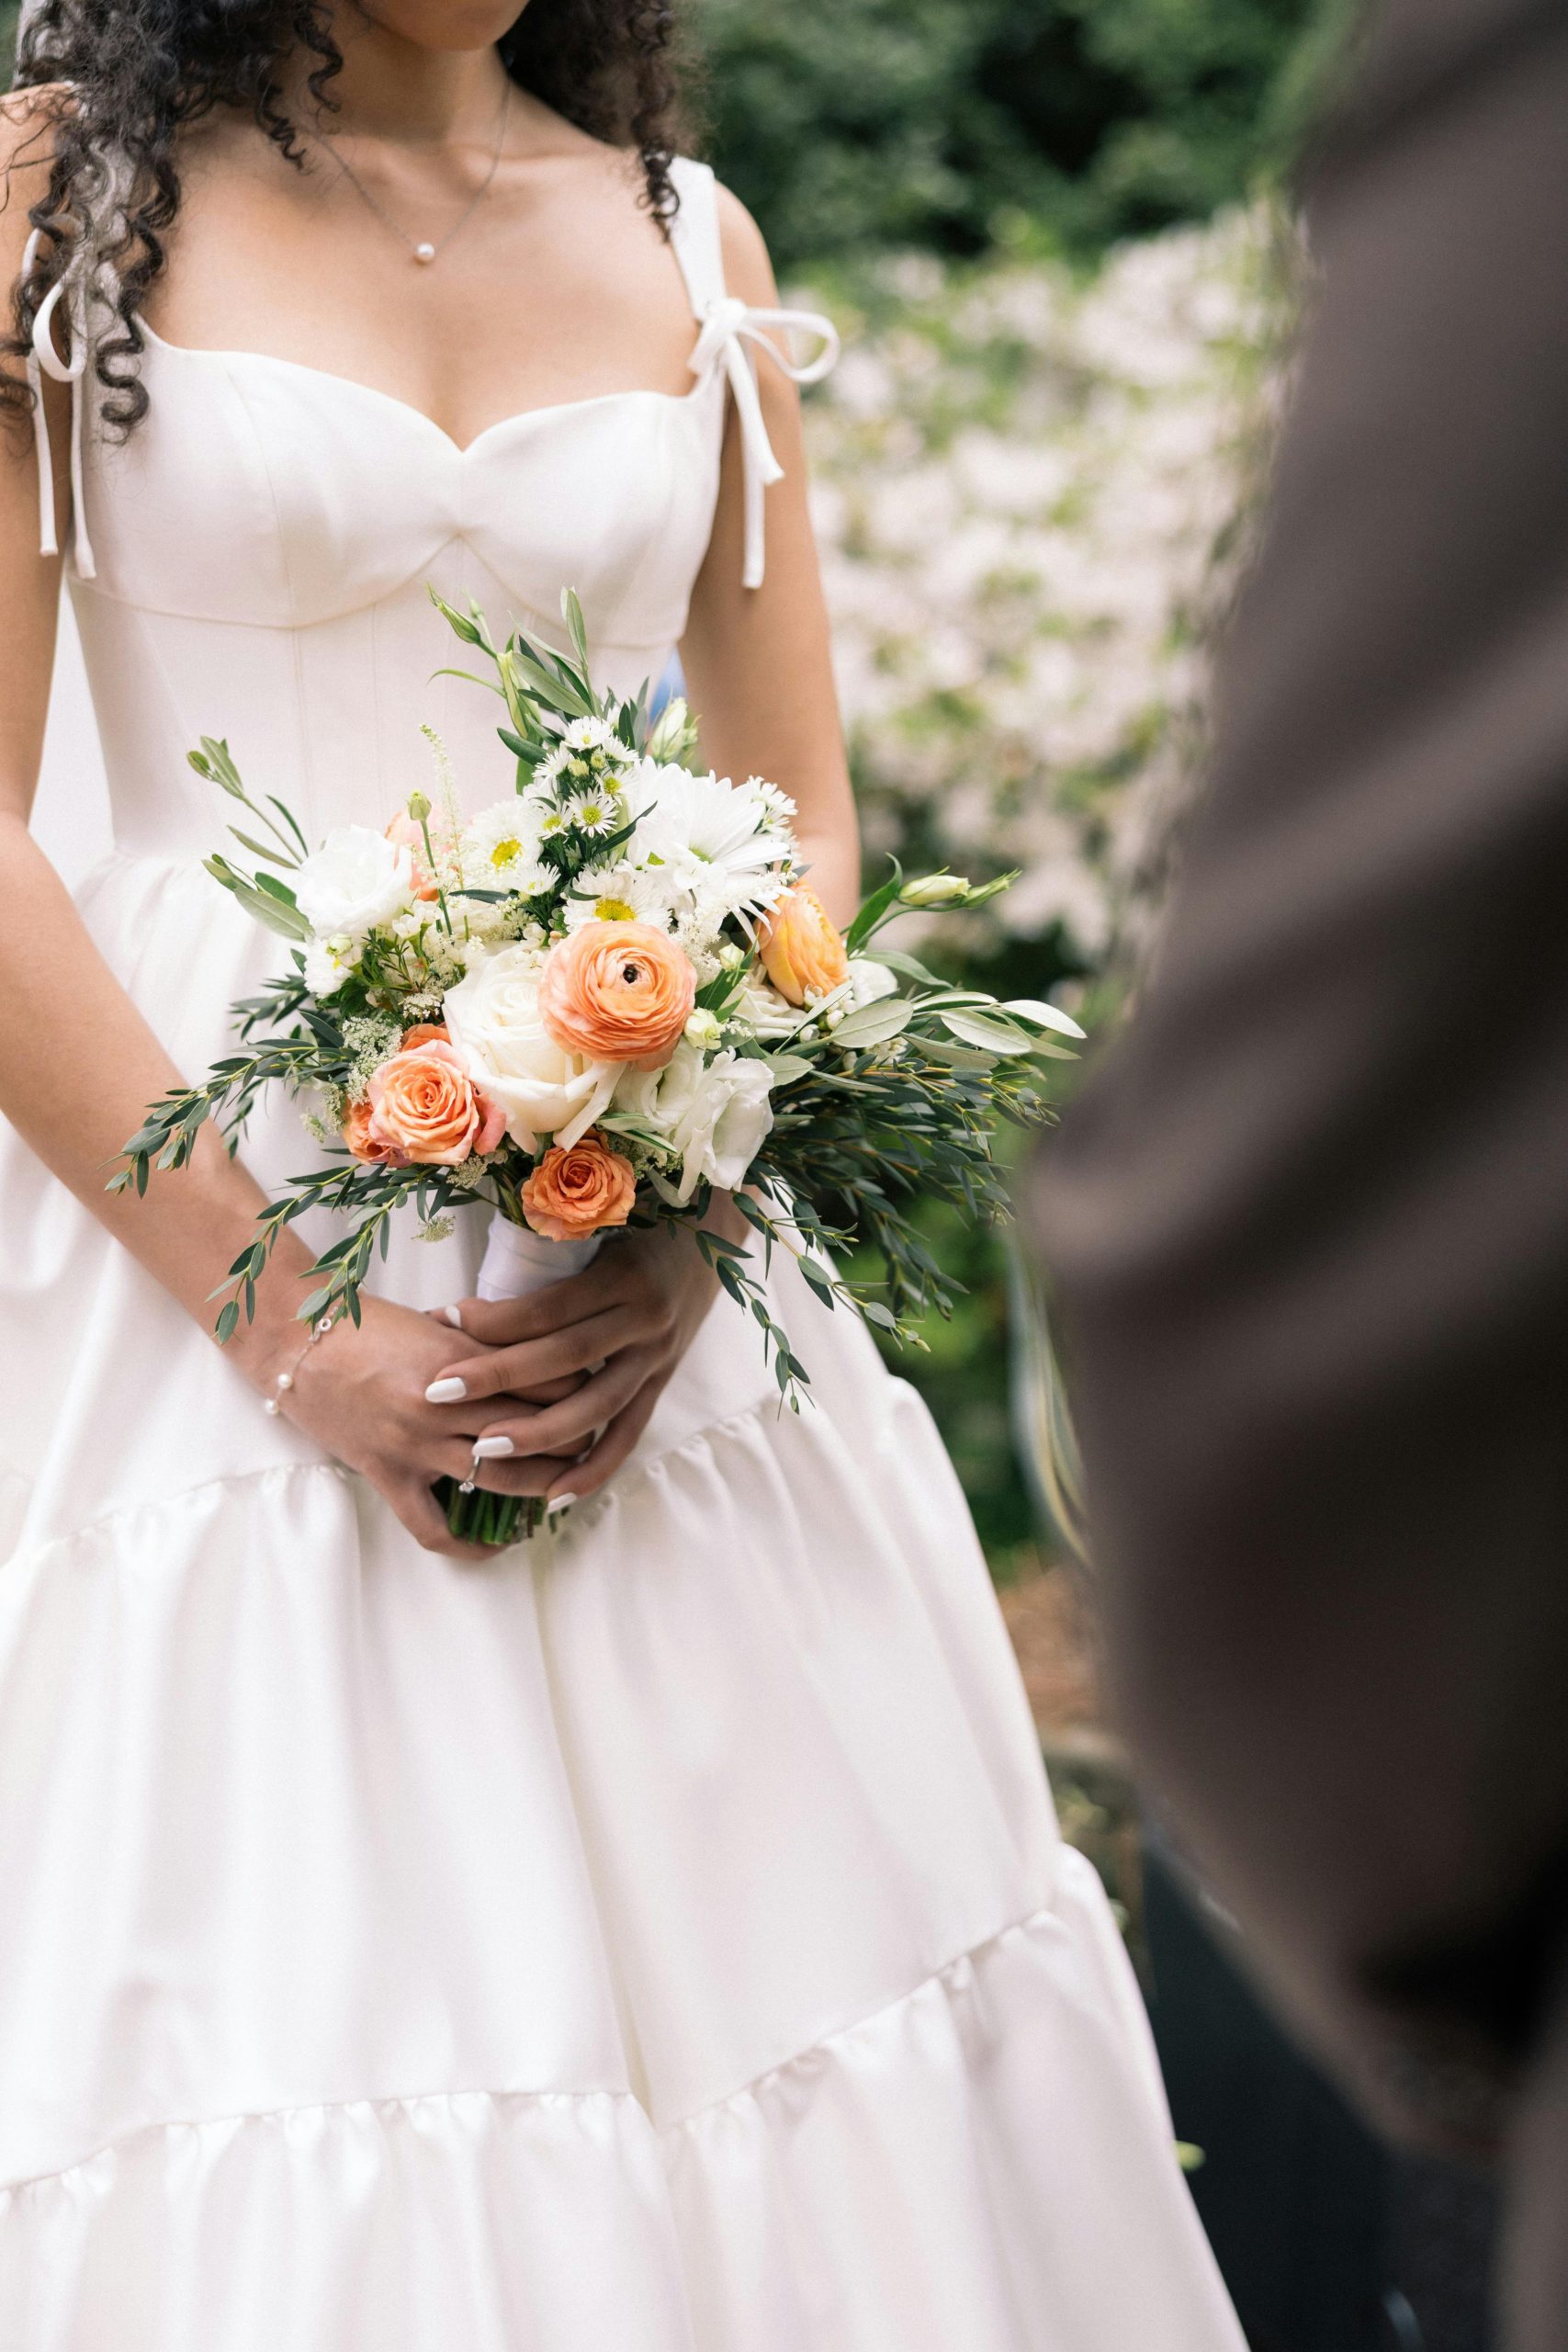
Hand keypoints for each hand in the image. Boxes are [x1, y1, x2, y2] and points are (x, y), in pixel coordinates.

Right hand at [278, 1293, 579, 1558]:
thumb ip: (486, 1343)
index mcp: (465, 1359)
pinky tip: (496, 1543)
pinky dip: (469, 1544)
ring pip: (502, 1478)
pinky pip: (434, 1527)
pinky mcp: (388, 1475)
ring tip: (564, 1488)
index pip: (549, 1383)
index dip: (581, 1392)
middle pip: (537, 1432)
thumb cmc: (367, 1324)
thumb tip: (537, 1354)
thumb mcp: (438, 1322)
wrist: (296, 1341)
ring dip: (542, 1487)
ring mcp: (417, 1444)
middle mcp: (446, 1405)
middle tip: (593, 1445)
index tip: (595, 1394)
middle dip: (575, 1441)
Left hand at [425, 1217, 732, 1510]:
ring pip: (597, 1405)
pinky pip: (628, 1434)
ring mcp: (657, 1356)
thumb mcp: (599, 1229)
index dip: (495, 1320)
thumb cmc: (640, 1227)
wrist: (713, 1238)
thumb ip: (546, 1265)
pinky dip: (593, 1468)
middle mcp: (644, 1319)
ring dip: (540, 1433)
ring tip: (484, 1450)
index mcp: (623, 1275)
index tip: (441, 1323)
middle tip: (439, 1393)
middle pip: (566, 1357)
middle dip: (500, 1378)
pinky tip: (553, 1496)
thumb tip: (464, 1305)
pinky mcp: (662, 1382)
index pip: (550, 1307)